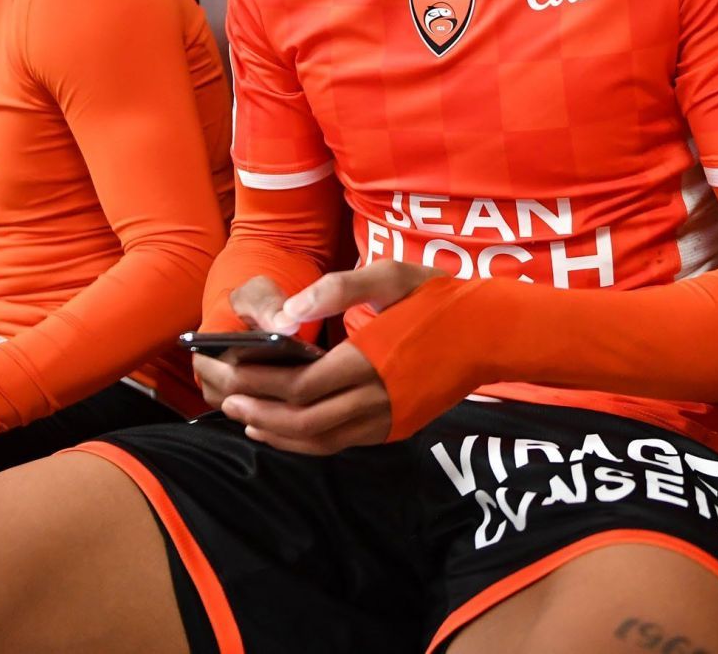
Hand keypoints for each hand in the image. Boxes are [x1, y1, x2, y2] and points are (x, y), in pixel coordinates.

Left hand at [192, 261, 441, 454]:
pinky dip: (305, 441)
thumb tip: (287, 313)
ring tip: (246, 417)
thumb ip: (337, 288)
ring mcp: (387, 420)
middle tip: (226, 398)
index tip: (232, 371)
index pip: (301, 385)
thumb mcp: (391, 274)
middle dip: (259, 410)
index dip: (261, 382)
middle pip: (304, 420)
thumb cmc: (437, 298)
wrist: (491, 334)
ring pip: (320, 440)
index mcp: (371, 359)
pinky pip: (340, 444)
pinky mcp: (394, 430)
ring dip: (278, 433)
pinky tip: (284, 429)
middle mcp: (377, 398)